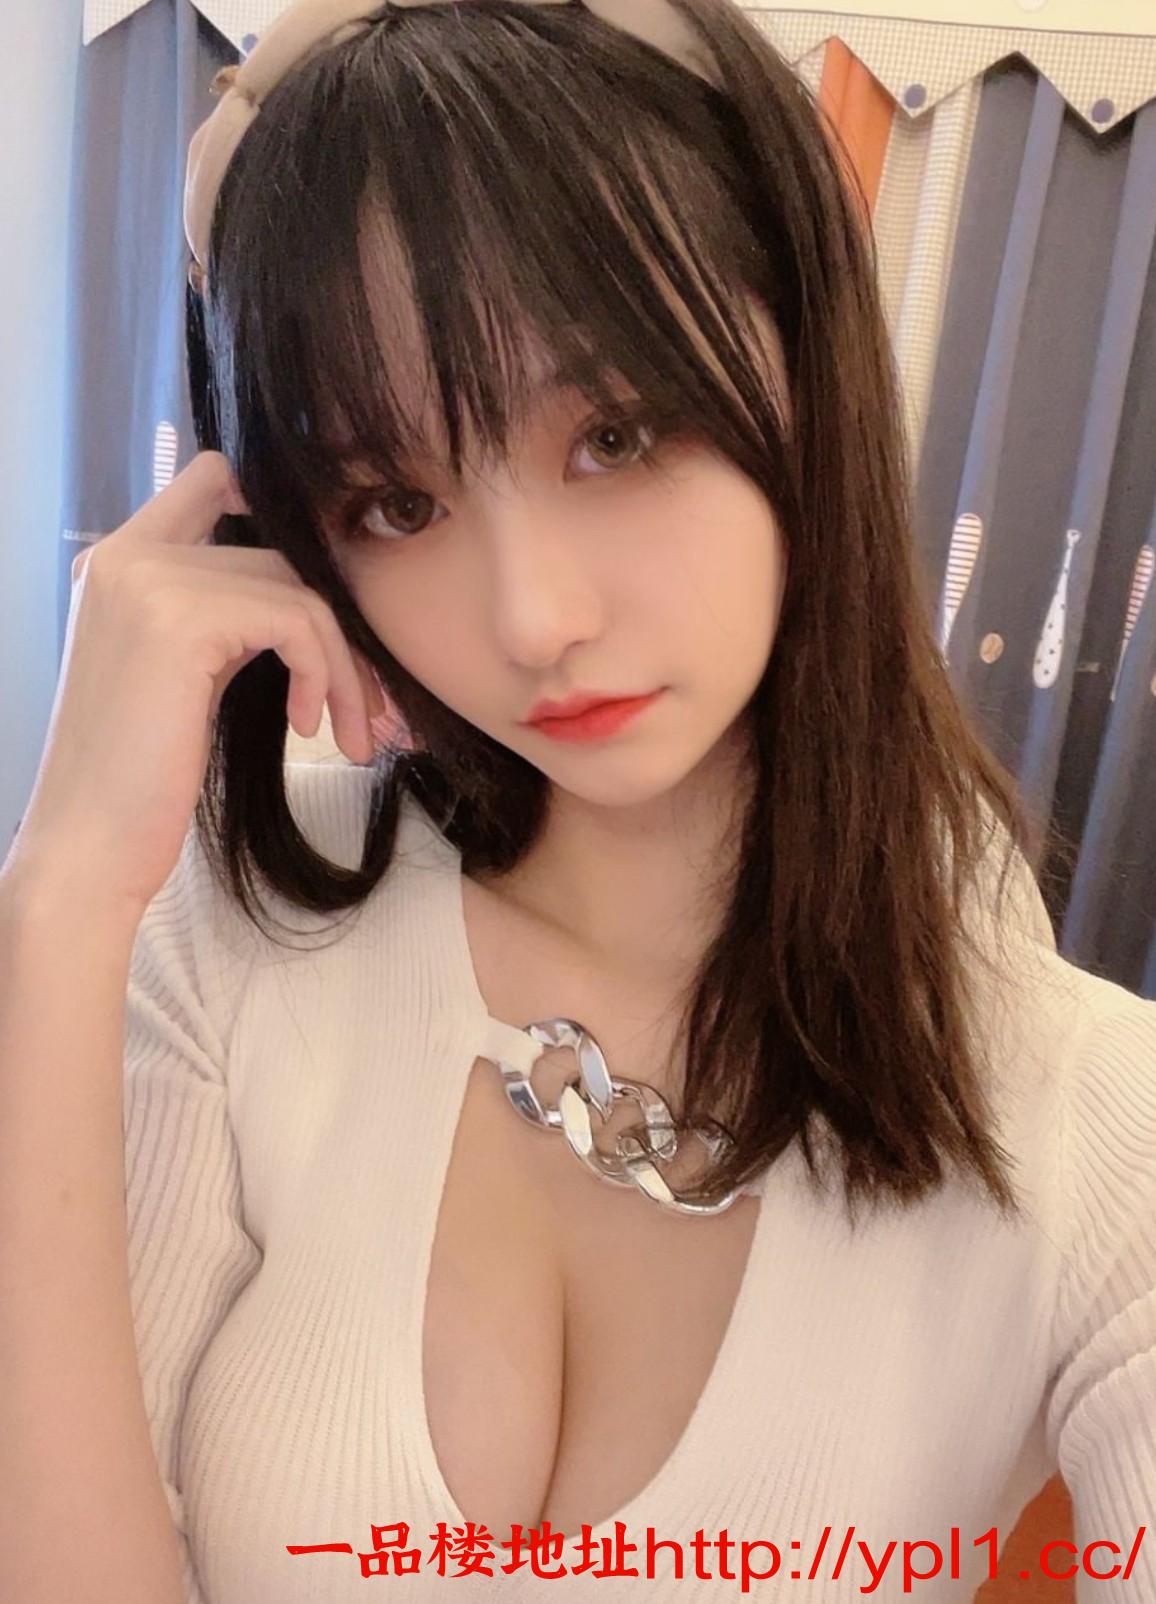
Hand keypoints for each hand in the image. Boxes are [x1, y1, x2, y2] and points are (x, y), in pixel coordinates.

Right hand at [5, 452, 380, 920]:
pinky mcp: (183, 618)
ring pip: (299, 591)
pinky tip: (309, 727)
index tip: (321, 599)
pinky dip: (325, 675)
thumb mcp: (183, 673)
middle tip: (373, 705)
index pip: (209, 479)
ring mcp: (150, 579)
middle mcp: (125, 554)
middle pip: (279, 553)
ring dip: (347, 666)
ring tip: (355, 731)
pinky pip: (299, 621)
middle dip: (341, 629)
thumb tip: (314, 598)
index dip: (278, 515)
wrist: (90, 845)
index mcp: (117, 561)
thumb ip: (222, 618)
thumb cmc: (140, 777)